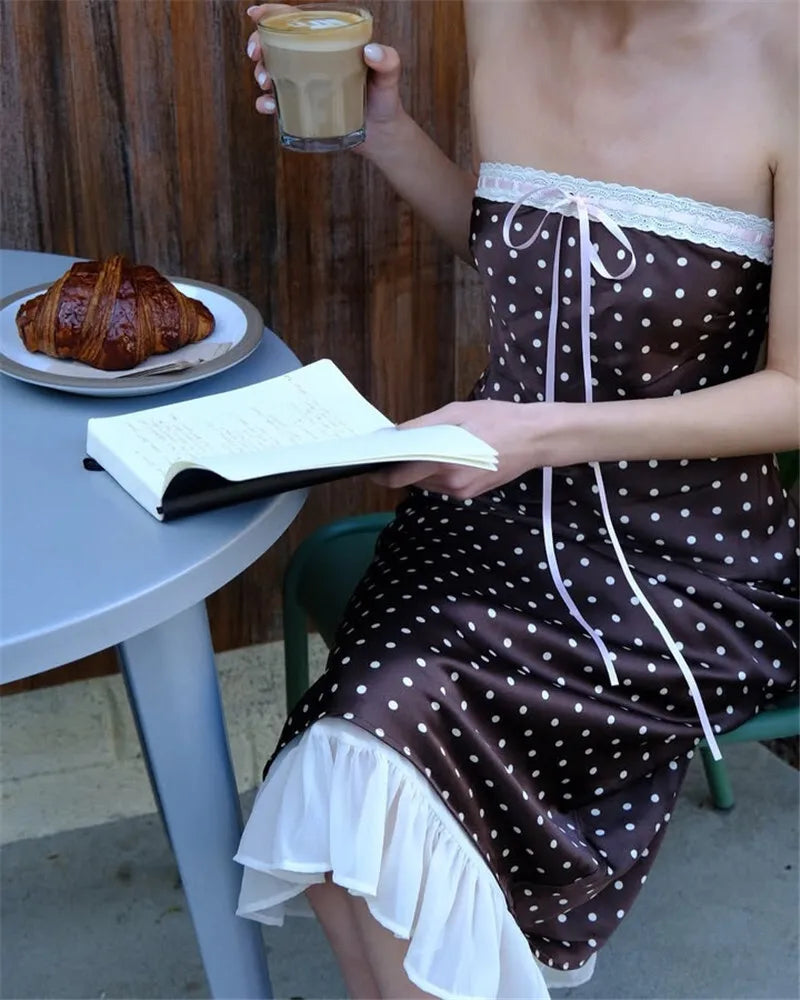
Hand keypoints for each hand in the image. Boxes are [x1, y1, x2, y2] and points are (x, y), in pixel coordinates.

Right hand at [245, 4, 406, 152]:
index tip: (256, 14)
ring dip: (260, 72)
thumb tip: (371, 52)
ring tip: (266, 82)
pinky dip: (267, 103)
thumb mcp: (389, 76)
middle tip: (256, 55)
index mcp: (329, 42)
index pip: (297, 21)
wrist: (381, 135)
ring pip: (272, 70)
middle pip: (277, 43)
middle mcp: (313, 60)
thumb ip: (388, 61)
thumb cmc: (385, 99)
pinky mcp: (302, 107)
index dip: (273, 14)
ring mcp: (305, 84)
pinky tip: (269, 106)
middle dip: (259, 44)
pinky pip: (277, 102)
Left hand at [372, 400, 568, 499]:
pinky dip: (435, 473)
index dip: (380, 471)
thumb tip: (395, 434)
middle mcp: (451, 484)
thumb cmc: (498, 419)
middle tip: (392, 450)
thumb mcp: (457, 412)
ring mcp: (461, 493)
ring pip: (425, 484)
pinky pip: (441, 486)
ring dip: (418, 469)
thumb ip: (422, 425)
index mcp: (445, 463)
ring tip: (424, 447)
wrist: (535, 438)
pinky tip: (444, 455)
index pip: (399, 477)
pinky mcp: (469, 495)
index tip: (369, 461)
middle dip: (398, 467)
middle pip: (409, 482)